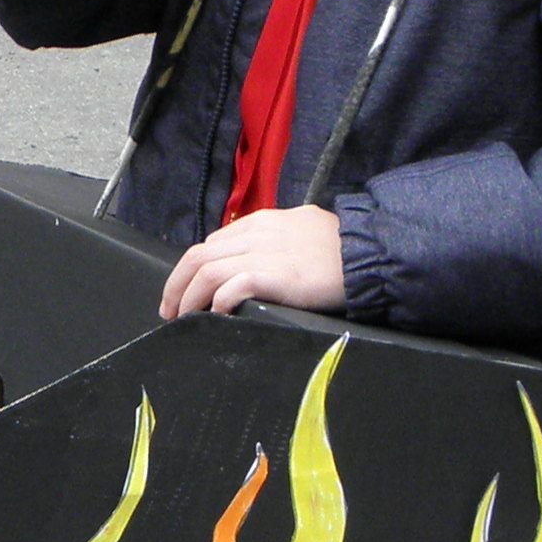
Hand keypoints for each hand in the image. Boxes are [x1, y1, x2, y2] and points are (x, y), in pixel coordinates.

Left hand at [162, 206, 346, 320]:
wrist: (371, 252)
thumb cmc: (342, 250)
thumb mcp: (301, 232)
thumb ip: (275, 242)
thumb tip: (255, 265)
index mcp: (262, 222)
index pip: (212, 243)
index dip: (192, 269)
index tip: (184, 290)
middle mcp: (256, 233)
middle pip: (198, 256)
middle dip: (176, 285)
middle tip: (170, 310)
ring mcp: (262, 253)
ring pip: (205, 271)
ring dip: (187, 298)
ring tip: (183, 318)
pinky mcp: (273, 274)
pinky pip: (229, 287)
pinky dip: (215, 303)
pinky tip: (214, 316)